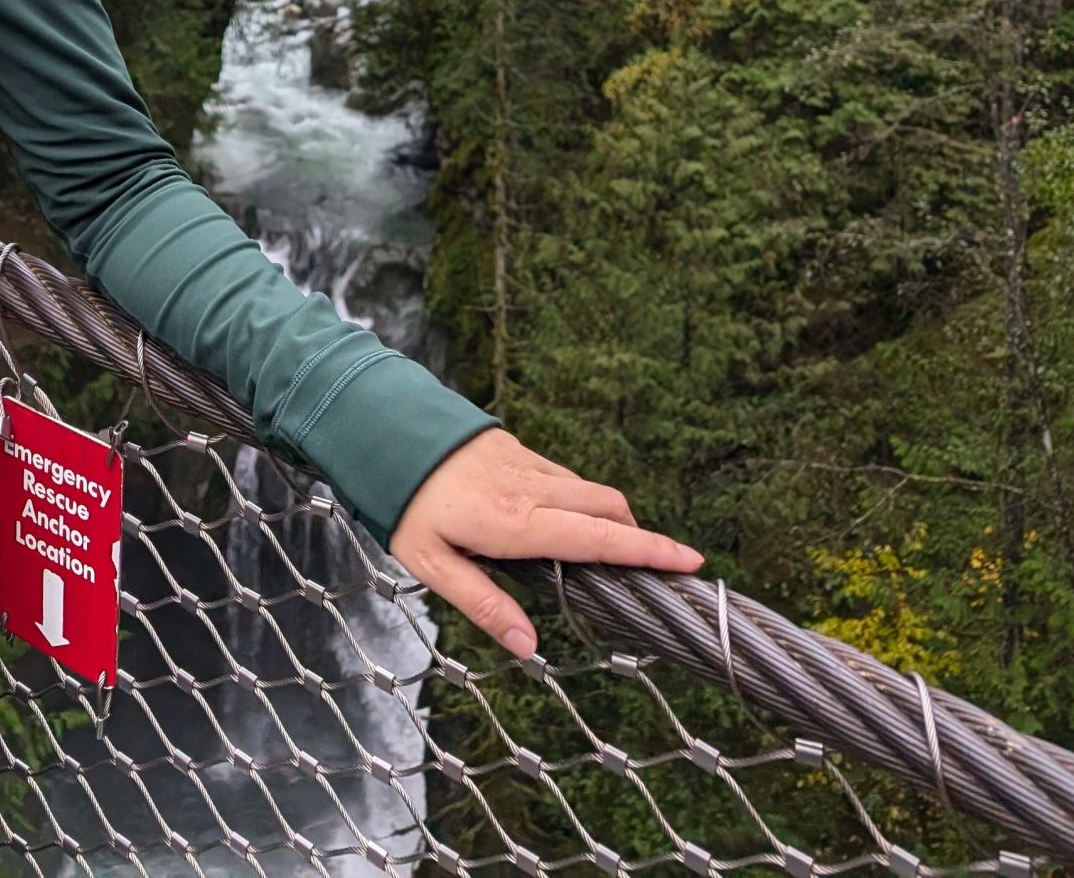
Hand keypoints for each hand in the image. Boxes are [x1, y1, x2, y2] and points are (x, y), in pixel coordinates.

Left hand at [388, 424, 702, 659]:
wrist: (381, 426)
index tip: (692, 560)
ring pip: (587, 488)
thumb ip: (483, 604)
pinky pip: (562, 475)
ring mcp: (525, 462)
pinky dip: (580, 498)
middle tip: (661, 567)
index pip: (598, 538)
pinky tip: (564, 519)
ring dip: (611, 516)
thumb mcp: (431, 564)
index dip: (648, 550)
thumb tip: (528, 647)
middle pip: (608, 507)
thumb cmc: (402, 501)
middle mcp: (531, 489)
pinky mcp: (514, 447)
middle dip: (642, 536)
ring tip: (615, 552)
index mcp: (517, 524)